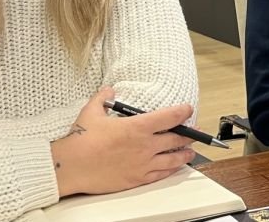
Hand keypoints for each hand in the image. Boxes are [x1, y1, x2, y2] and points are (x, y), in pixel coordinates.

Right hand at [50, 87, 195, 196]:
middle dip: (188, 135)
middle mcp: (145, 145)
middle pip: (176, 139)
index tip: (188, 109)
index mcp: (137, 127)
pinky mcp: (137, 178)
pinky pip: (160, 174)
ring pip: (172, 159)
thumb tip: (108, 90)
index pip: (169, 117)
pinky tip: (173, 168)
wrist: (72, 166)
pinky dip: (170, 170)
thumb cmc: (82, 140)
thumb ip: (103, 98)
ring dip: (184, 154)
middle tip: (196, 132)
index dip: (182, 112)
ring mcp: (143, 164)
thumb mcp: (92, 111)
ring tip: (190, 152)